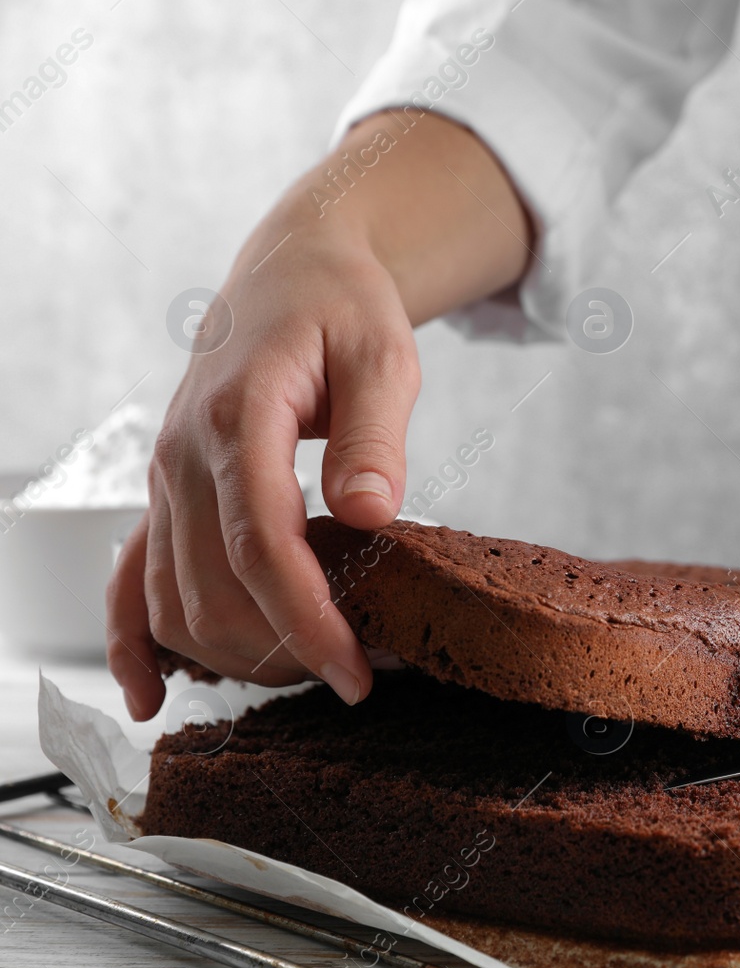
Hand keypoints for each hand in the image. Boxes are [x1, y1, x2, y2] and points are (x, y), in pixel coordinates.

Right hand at [108, 112, 531, 718]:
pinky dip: (134, 642)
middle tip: (357, 674)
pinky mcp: (163, 494)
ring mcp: (164, 479)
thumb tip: (368, 512)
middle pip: (215, 589)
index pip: (262, 547)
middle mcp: (183, 457)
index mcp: (238, 420)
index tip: (353, 671)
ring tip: (309, 670)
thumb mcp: (383, 356)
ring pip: (173, 600)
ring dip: (233, 654)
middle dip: (283, 649)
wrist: (289, 273)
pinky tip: (151, 694)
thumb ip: (375, 436)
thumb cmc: (341, 310)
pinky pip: (129, 580)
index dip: (306, 620)